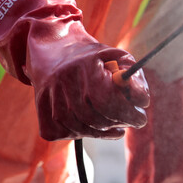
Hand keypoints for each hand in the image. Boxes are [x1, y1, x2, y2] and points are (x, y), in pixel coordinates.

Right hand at [0, 0, 150, 140]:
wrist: (52, 48)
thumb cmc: (92, 56)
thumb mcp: (117, 57)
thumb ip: (132, 76)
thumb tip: (142, 100)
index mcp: (84, 64)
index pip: (107, 98)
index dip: (127, 111)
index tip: (141, 116)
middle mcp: (62, 80)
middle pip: (94, 116)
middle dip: (119, 122)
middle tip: (133, 121)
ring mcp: (48, 96)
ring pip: (79, 128)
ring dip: (103, 131)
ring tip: (117, 126)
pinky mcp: (40, 110)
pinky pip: (63, 132)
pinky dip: (82, 133)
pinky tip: (94, 126)